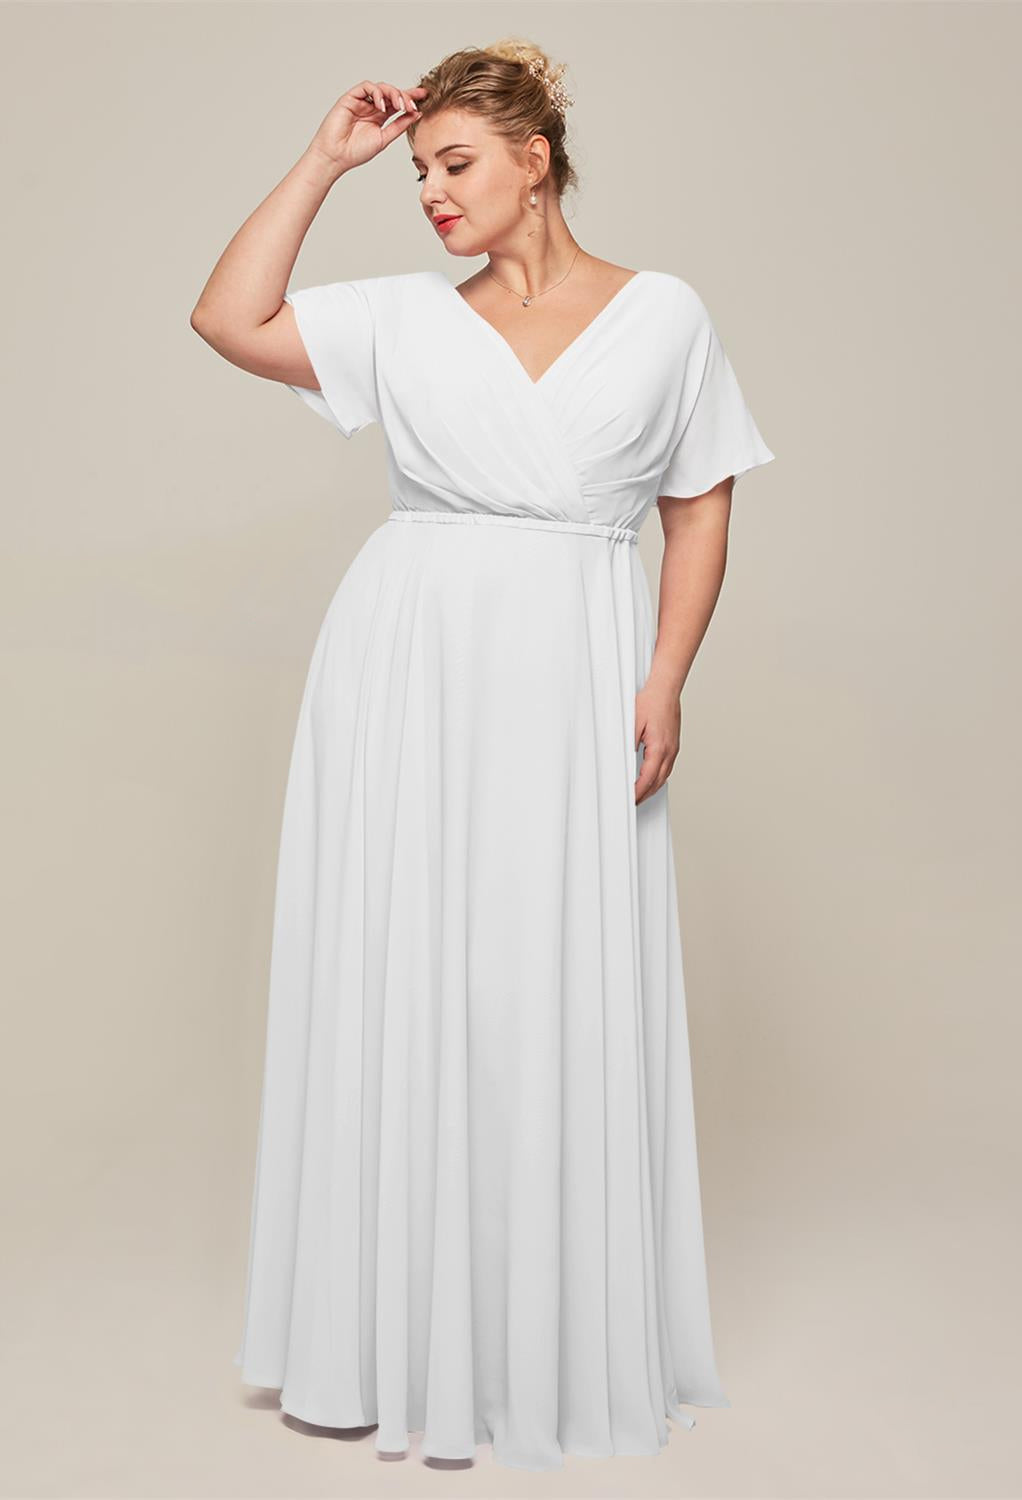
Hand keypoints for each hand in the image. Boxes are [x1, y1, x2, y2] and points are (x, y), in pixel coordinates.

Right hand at [306, 79, 429, 176]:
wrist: (336, 156)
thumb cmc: (356, 152)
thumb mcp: (384, 138)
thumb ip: (399, 126)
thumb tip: (416, 114)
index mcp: (380, 117)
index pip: (398, 103)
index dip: (411, 97)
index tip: (425, 96)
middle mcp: (371, 107)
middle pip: (392, 93)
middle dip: (405, 96)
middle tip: (414, 105)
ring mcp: (361, 101)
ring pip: (382, 87)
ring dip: (394, 94)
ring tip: (400, 106)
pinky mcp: (351, 97)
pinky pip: (367, 87)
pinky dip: (377, 93)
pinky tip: (382, 106)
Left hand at [634, 680, 680, 804]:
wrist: (666, 690)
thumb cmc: (651, 702)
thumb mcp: (632, 724)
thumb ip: (628, 744)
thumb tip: (621, 761)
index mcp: (659, 748)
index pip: (648, 779)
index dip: (638, 792)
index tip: (630, 799)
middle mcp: (669, 751)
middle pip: (658, 782)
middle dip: (645, 795)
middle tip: (632, 802)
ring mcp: (674, 749)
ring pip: (664, 776)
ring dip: (652, 788)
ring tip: (640, 795)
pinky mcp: (674, 745)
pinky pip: (667, 767)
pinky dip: (658, 778)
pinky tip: (652, 779)